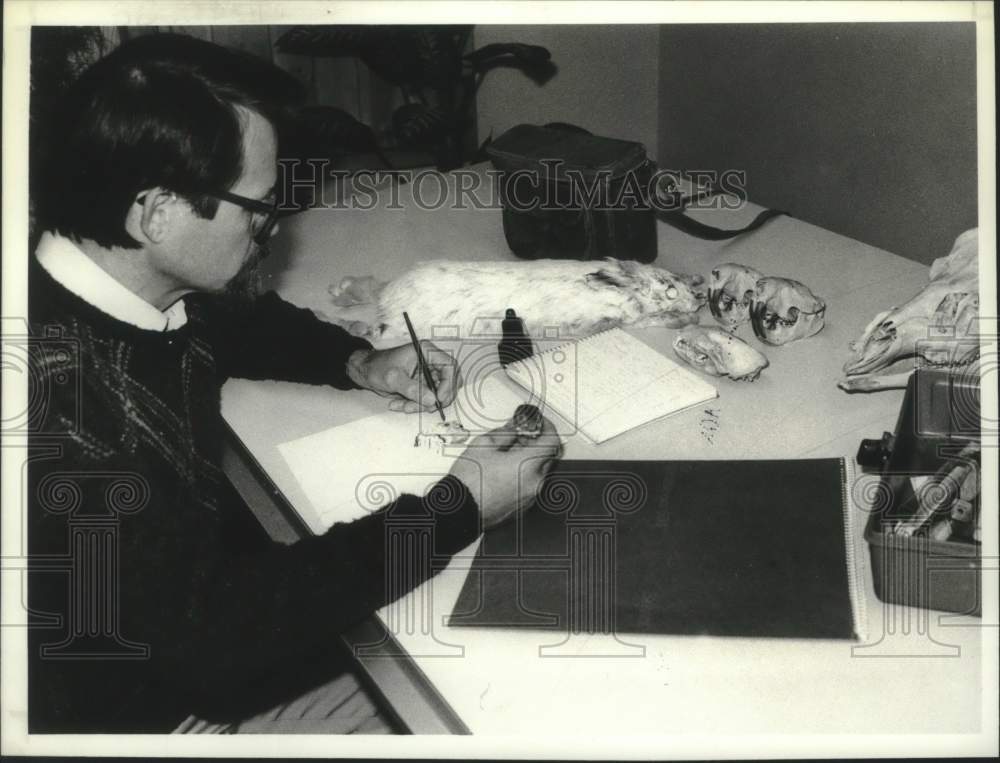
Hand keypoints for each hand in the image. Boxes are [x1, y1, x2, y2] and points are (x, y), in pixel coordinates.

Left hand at [347, 342, 460, 413]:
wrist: (365, 372)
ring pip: (438, 395)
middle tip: (427, 408)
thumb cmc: (377, 367)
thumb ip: (412, 389)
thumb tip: (432, 400)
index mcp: (426, 352)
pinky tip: (400, 405)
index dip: (449, 383)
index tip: (439, 399)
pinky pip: (427, 400)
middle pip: (449, 383)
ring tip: (404, 407)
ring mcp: (428, 375)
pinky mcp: (422, 386)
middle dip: (437, 398)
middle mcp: (430, 362)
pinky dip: (416, 406)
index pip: (450, 366)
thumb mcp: (393, 378)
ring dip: (423, 405)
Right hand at [448, 405, 562, 529]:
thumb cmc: (468, 483)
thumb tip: (512, 429)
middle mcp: (534, 483)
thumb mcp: (483, 445)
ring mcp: (529, 498)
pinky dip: (525, 475)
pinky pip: (530, 486)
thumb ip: (504, 433)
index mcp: (527, 465)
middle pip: (548, 457)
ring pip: (539, 472)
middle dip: (538, 444)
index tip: (540, 424)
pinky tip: (506, 470)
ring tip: (509, 453)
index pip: (551, 442)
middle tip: (522, 435)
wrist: (459, 511)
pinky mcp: (522, 507)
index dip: (548, 428)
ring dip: (530, 460)